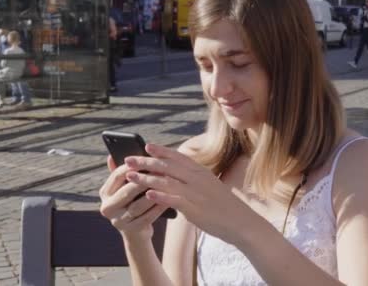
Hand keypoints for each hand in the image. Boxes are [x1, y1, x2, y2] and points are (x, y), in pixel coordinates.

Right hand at [99, 155, 168, 240]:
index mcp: (105, 192)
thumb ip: (121, 172)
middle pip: (127, 191)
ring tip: (167, 185)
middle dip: (145, 180)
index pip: (117, 176)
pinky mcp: (130, 231)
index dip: (133, 166)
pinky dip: (157, 209)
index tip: (148, 158)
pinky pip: (146, 218)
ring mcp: (118, 221)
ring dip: (153, 195)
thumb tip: (112, 153)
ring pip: (137, 206)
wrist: (136, 230)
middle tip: (161, 171)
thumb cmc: (133, 200)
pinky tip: (168, 201)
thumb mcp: (125, 186)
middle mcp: (107, 207)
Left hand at [124, 144, 257, 244]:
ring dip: (146, 178)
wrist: (240, 221)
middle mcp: (197, 179)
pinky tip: (147, 194)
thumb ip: (193, 178)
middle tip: (128, 159)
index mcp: (201, 171)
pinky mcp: (195, 208)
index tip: (146, 145)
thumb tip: (175, 173)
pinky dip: (160, 195)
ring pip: (167, 181)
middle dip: (146, 162)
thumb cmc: (222, 205)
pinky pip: (174, 199)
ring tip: (130, 176)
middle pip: (167, 166)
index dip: (161, 151)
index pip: (178, 156)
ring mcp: (196, 193)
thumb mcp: (209, 185)